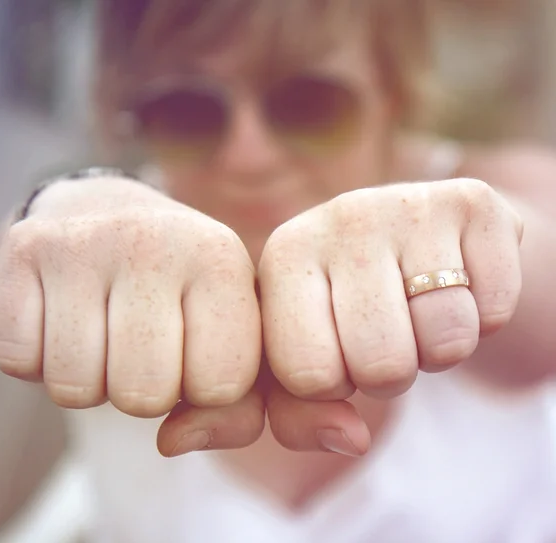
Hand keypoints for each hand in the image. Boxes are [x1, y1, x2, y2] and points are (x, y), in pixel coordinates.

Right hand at [0, 175, 263, 455]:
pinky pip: (18, 361)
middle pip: (144, 395)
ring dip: (88, 379)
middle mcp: (156, 241)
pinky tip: (59, 315)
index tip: (194, 350)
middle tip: (141, 344)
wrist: (109, 213)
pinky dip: (36, 359)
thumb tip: (172, 443)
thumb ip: (237, 409)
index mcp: (222, 261)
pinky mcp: (23, 249)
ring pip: (75, 389)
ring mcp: (84, 241)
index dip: (203, 388)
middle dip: (143, 391)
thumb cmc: (178, 291)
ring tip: (102, 328)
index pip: (221, 387)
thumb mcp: (230, 336)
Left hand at [258, 178, 522, 453]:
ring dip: (437, 349)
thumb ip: (295, 416)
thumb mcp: (300, 360)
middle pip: (382, 365)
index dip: (332, 386)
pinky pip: (495, 309)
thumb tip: (352, 440)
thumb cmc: (342, 310)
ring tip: (417, 312)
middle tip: (383, 336)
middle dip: (387, 374)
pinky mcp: (470, 201)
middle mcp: (340, 217)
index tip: (335, 355)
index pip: (307, 375)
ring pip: (446, 340)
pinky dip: (483, 318)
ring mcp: (406, 203)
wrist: (406, 238)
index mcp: (284, 258)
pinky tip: (456, 285)